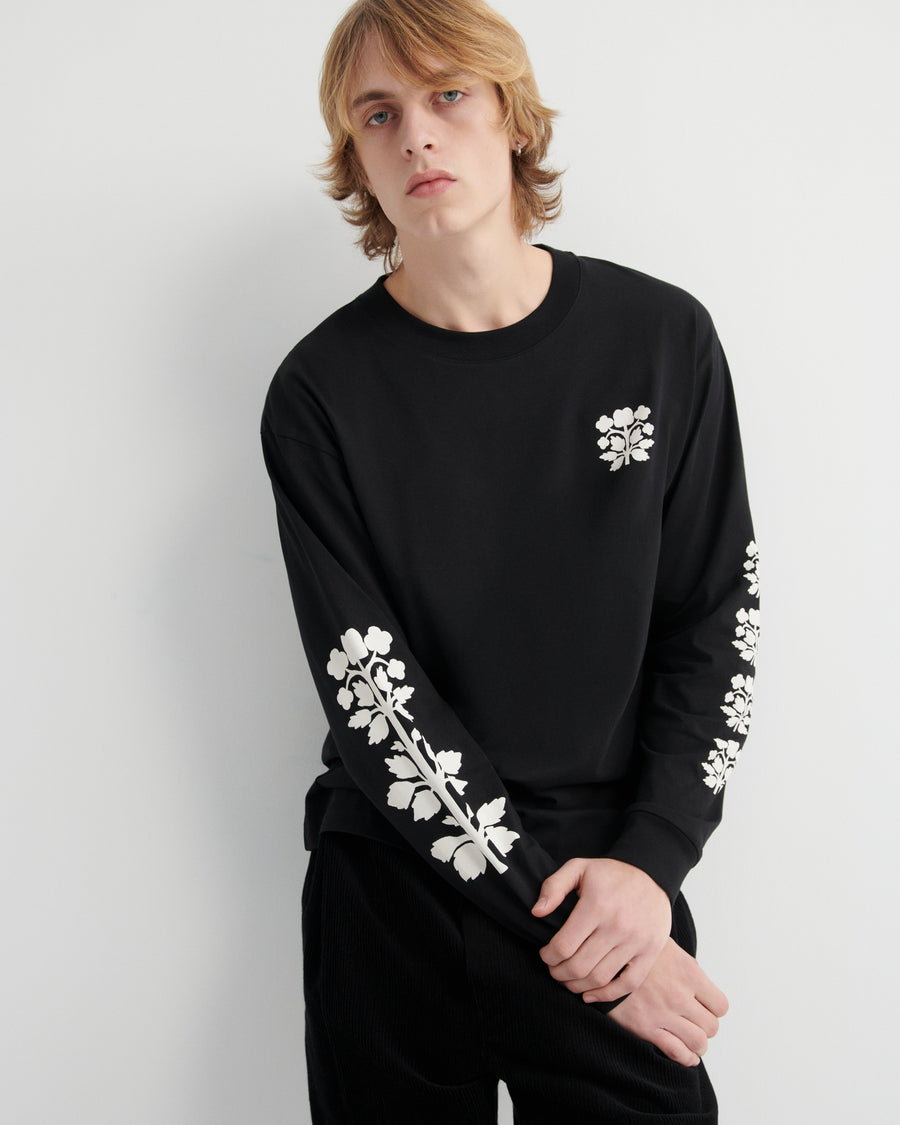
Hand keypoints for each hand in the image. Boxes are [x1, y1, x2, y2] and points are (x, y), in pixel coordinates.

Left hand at [532, 857, 670, 1000]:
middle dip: (559, 973)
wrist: (651, 874)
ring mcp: (636, 942)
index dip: (548, 956)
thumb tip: (536, 912)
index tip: (545, 954)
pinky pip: (628, 984)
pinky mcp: (650, 952)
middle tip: (554, 970)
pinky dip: (607, 995)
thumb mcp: (578, 867)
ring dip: (577, 986)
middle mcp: (617, 926)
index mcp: (597, 906)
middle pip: (579, 966)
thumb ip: (554, 887)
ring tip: (568, 980)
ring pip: (600, 978)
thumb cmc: (610, 873)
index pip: (564, 945)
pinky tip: (590, 994)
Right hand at [597, 938, 728, 1066]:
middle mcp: (680, 994)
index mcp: (688, 972)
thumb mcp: (663, 944)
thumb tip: (695, 981)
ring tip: (690, 1040)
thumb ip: (683, 965)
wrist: (600, 957)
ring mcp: (664, 1012)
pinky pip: (677, 1053)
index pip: (720, 1005)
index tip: (703, 1008)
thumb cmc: (632, 948)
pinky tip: (684, 1055)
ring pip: (699, 1042)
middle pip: (711, 1026)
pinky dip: (685, 1058)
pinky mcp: (646, 1027)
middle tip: (694, 1024)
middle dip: (705, 1027)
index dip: (713, 1010)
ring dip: (697, 1045)